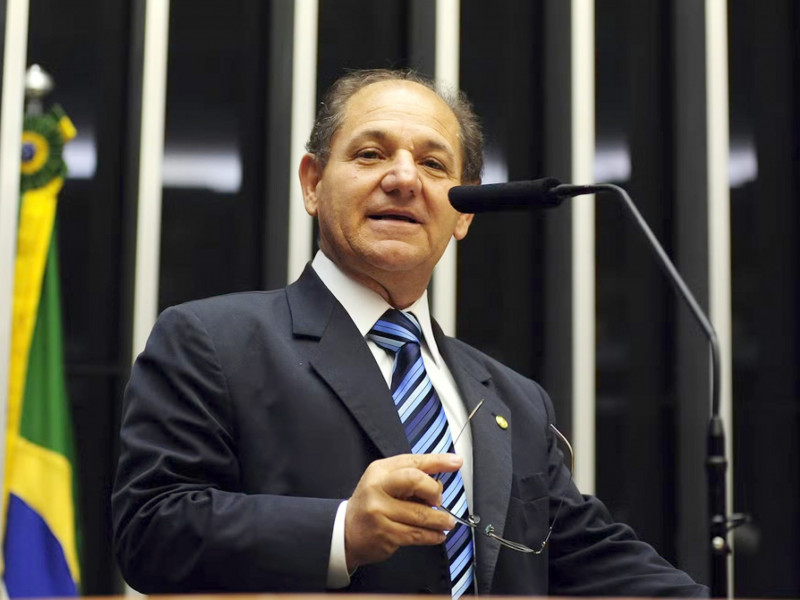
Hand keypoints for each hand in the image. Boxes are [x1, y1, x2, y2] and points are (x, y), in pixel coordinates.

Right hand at [344, 453, 462, 570]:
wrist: (346, 532)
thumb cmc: (372, 504)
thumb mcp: (384, 483)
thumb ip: (408, 477)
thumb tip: (441, 481)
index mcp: (380, 471)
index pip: (413, 462)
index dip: (437, 461)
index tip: (456, 462)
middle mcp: (377, 488)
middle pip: (416, 480)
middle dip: (434, 491)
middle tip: (439, 501)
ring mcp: (379, 512)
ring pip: (421, 514)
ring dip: (440, 520)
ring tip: (447, 522)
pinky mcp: (385, 533)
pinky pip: (417, 534)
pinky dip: (432, 536)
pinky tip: (437, 535)